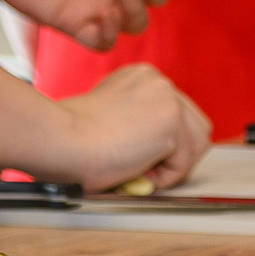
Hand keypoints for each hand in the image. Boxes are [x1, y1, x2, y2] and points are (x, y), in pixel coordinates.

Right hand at [46, 64, 210, 191]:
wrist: (58, 140)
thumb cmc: (69, 139)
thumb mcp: (109, 119)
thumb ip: (134, 124)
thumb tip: (156, 152)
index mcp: (141, 78)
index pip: (177, 114)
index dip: (164, 144)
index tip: (139, 157)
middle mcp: (158, 81)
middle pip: (195, 126)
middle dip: (176, 154)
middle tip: (144, 171)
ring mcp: (168, 99)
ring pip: (196, 145)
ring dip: (170, 166)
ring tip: (135, 170)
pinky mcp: (171, 122)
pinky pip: (183, 164)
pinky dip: (163, 178)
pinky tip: (134, 171)